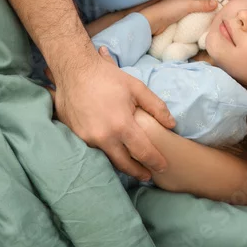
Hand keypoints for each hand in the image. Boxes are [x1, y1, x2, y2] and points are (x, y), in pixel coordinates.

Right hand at [50, 45, 175, 180]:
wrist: (74, 70)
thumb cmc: (107, 77)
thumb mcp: (136, 87)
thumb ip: (156, 107)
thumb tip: (171, 124)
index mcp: (121, 125)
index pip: (143, 152)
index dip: (155, 161)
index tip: (162, 166)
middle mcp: (104, 137)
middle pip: (125, 164)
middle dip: (138, 172)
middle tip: (148, 175)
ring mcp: (87, 138)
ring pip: (108, 158)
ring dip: (121, 163)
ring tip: (132, 166)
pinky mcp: (76, 136)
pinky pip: (94, 149)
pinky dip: (105, 151)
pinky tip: (112, 149)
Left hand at [140, 0, 217, 34]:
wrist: (153, 22)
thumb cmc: (168, 10)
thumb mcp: (186, 6)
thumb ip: (201, 4)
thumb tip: (216, 3)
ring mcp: (182, 7)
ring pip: (198, 5)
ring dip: (206, 7)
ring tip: (220, 9)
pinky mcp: (181, 16)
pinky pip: (194, 14)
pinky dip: (201, 15)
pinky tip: (208, 19)